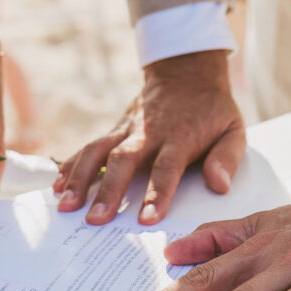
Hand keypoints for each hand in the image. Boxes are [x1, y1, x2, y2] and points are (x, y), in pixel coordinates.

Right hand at [53, 50, 244, 224]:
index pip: (167, 168)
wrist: (186, 70)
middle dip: (108, 191)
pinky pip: (89, 146)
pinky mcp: (114, 129)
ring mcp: (127, 130)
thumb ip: (227, 158)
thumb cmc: (211, 108)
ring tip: (65, 205)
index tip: (147, 220)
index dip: (157, 194)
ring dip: (80, 178)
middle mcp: (148, 133)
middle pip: (124, 161)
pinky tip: (57, 186)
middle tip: (95, 220)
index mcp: (180, 137)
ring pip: (98, 151)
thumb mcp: (233, 128)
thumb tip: (220, 186)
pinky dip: (71, 164)